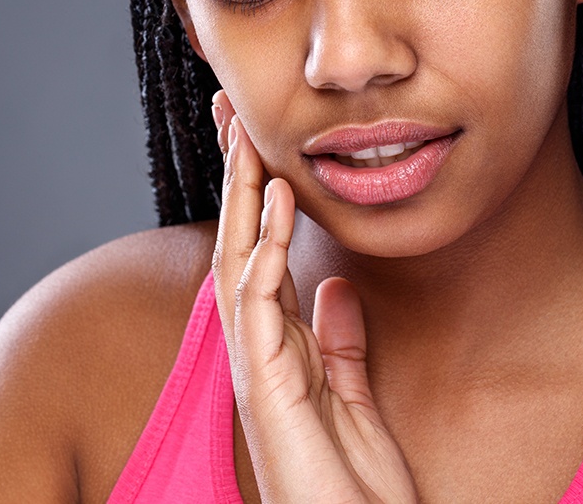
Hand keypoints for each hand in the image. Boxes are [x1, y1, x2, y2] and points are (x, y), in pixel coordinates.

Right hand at [211, 91, 417, 503]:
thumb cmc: (351, 481)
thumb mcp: (352, 394)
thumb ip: (339, 341)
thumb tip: (335, 286)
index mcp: (279, 347)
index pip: (259, 254)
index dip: (254, 197)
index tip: (259, 143)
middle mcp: (258, 350)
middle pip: (237, 245)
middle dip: (234, 180)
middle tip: (230, 115)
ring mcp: (256, 368)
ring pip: (236, 263)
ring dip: (240, 199)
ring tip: (247, 139)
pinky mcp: (265, 387)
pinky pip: (257, 303)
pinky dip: (262, 248)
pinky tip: (272, 203)